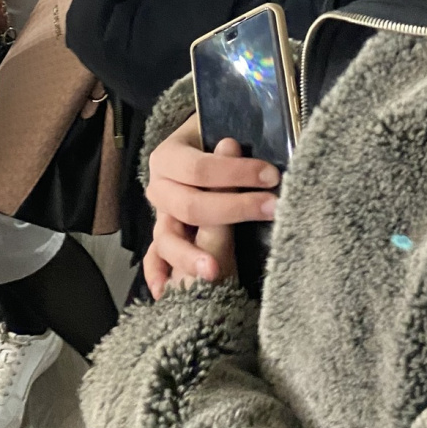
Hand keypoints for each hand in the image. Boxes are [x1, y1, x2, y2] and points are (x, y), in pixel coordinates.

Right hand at [143, 121, 279, 298]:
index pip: (200, 170)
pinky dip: (157, 275)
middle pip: (189, 206)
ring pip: (166, 239)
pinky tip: (165, 292)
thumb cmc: (213, 142)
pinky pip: (154, 259)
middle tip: (271, 209)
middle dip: (232, 209)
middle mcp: (159, 187)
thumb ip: (226, 152)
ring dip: (189, 256)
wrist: (195, 149)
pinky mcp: (162, 240)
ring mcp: (159, 216)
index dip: (236, 172)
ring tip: (214, 271)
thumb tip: (235, 145)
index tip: (272, 177)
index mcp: (168, 157)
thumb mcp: (216, 136)